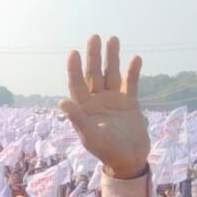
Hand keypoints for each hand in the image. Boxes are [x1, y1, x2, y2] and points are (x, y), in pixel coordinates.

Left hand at [59, 36, 148, 179]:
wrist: (128, 160)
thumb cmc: (105, 150)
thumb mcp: (90, 136)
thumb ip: (78, 118)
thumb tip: (61, 101)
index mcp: (84, 107)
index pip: (77, 84)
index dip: (74, 69)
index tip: (74, 53)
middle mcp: (97, 100)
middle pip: (94, 74)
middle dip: (94, 56)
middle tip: (94, 37)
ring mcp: (114, 99)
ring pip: (112, 74)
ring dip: (112, 58)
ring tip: (113, 38)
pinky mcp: (130, 103)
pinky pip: (131, 83)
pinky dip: (133, 71)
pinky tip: (136, 58)